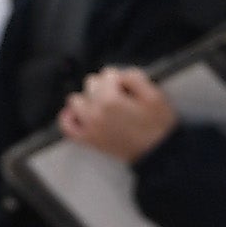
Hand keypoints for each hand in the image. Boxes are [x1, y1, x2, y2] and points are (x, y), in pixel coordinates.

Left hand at [60, 66, 175, 161]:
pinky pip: (67, 125)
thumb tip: (121, 74)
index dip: (120, 78)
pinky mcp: (87, 139)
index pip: (108, 73)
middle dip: (104, 87)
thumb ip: (135, 77)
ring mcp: (89, 126)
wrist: (158, 153)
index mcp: (111, 100)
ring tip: (103, 105)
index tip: (128, 87)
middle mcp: (95, 112)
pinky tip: (79, 114)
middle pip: (90, 84)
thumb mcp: (155, 95)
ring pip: (75, 100)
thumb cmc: (158, 127)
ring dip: (88, 99)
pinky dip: (70, 118)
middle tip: (119, 97)